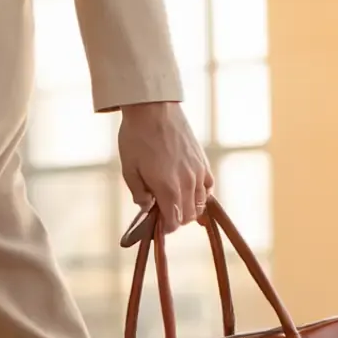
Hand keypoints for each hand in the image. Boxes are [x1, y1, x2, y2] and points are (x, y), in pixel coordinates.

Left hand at [117, 101, 212, 234]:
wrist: (153, 109)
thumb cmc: (136, 137)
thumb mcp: (129, 168)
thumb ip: (139, 193)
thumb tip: (147, 207)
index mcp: (167, 188)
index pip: (174, 222)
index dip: (166, 228)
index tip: (157, 225)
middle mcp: (187, 183)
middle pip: (188, 215)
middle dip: (176, 219)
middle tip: (162, 212)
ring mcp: (198, 172)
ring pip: (200, 203)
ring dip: (188, 208)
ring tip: (174, 202)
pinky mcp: (202, 161)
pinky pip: (208, 186)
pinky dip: (202, 194)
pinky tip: (191, 192)